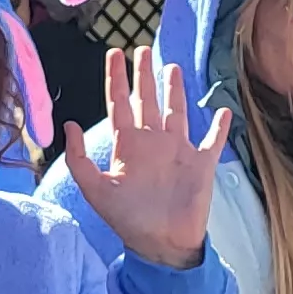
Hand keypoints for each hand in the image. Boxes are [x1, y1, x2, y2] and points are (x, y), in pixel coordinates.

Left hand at [60, 46, 230, 268]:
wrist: (162, 244)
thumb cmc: (128, 220)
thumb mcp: (96, 190)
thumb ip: (80, 159)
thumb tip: (69, 123)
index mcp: (128, 146)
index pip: (119, 104)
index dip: (116, 79)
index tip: (114, 54)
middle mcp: (152, 143)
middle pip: (147, 100)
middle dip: (143, 76)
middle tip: (141, 49)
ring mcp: (178, 151)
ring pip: (177, 112)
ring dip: (175, 91)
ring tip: (172, 67)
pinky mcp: (201, 164)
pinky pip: (213, 140)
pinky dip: (219, 126)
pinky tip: (223, 111)